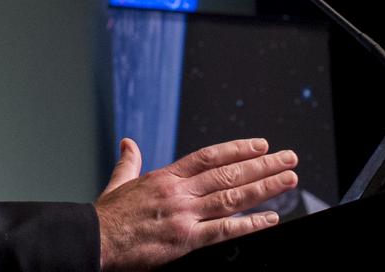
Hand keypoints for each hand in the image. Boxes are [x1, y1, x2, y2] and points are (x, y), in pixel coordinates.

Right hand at [94, 137, 297, 270]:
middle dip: (261, 166)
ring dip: (263, 188)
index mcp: (165, 177)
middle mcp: (178, 192)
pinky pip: (223, 230)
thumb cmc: (107, 215)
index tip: (260, 145)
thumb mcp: (119, 182)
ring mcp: (184, 215)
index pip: (208, 157)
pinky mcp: (186, 240)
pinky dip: (248, 224)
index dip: (237, 149)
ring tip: (288, 180)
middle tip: (288, 158)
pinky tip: (269, 218)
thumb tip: (128, 143)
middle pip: (227, 173)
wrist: (96, 238)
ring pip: (231, 197)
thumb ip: (129, 162)